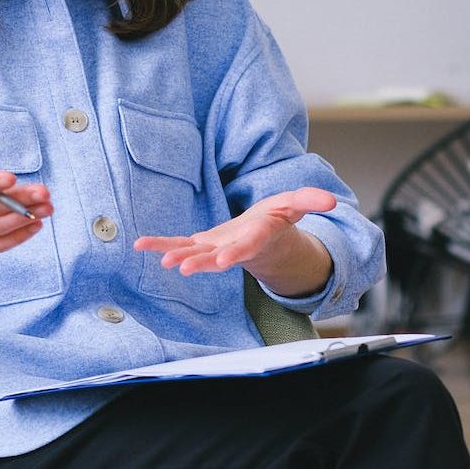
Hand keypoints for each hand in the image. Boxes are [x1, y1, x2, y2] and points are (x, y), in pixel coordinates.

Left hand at [133, 188, 335, 297]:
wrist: (262, 240)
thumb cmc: (277, 221)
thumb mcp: (296, 205)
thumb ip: (310, 200)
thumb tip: (330, 201)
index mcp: (257, 238)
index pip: (248, 247)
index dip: (237, 253)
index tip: (225, 261)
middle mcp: (234, 248)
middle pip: (217, 257)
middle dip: (202, 262)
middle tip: (184, 268)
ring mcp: (216, 249)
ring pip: (195, 254)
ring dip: (177, 256)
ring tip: (162, 260)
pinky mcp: (201, 245)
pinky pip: (178, 245)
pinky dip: (160, 245)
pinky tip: (139, 244)